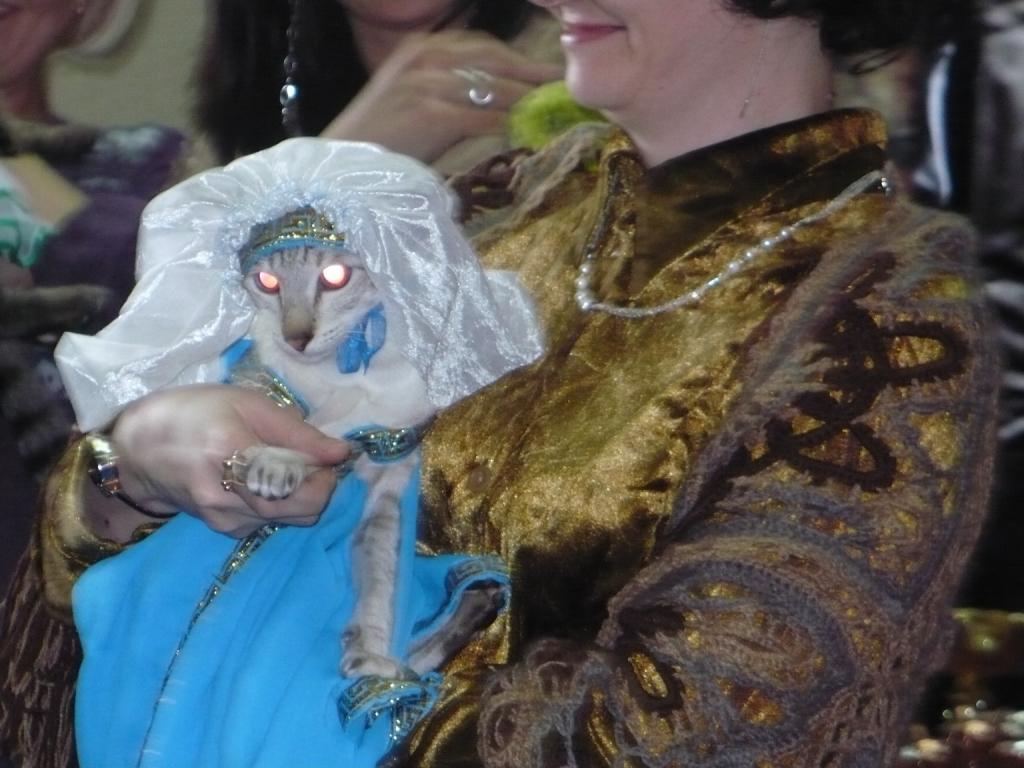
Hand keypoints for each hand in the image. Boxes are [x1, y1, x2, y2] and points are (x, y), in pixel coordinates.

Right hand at [106, 385, 350, 537]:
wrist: (139, 449)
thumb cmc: (197, 414)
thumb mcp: (248, 404)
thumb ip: (297, 432)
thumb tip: (341, 453)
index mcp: (231, 451)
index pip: (297, 484)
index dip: (324, 477)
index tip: (327, 459)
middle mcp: (225, 494)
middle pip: (300, 510)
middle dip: (319, 490)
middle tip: (314, 465)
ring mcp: (223, 518)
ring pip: (289, 520)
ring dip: (301, 498)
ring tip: (285, 469)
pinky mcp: (224, 530)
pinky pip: (270, 523)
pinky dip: (280, 505)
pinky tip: (263, 483)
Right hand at [320, 31, 561, 163]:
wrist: (344, 164)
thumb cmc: (382, 139)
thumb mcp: (416, 97)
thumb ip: (453, 88)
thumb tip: (504, 99)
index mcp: (423, 46)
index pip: (486, 46)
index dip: (521, 61)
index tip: (548, 74)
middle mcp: (426, 55)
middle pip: (497, 60)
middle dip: (534, 76)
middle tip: (563, 91)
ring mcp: (428, 81)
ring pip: (496, 89)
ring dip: (529, 103)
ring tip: (553, 115)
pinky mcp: (432, 112)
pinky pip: (484, 118)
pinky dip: (510, 127)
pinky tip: (526, 136)